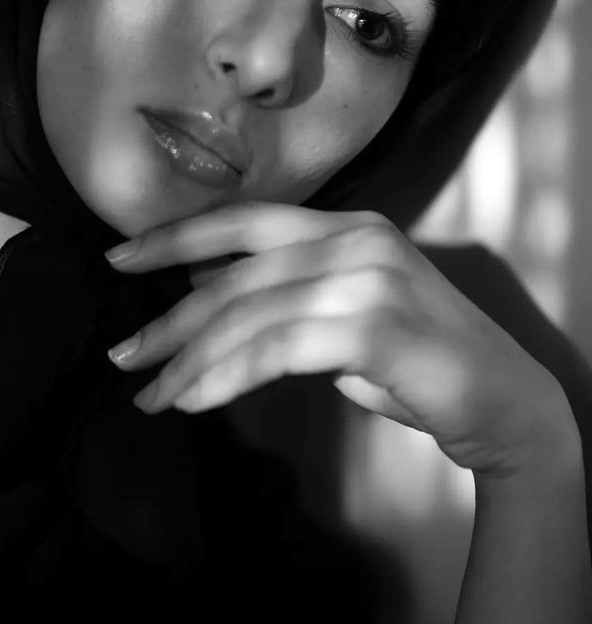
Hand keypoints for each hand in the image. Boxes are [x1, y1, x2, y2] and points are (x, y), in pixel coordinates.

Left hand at [106, 202, 578, 477]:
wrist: (504, 402)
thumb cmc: (418, 361)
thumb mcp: (345, 313)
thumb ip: (286, 297)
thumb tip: (202, 296)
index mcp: (347, 225)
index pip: (244, 221)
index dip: (176, 236)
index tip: (120, 257)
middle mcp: (355, 240)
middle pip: (235, 277)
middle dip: (169, 320)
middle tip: (124, 356)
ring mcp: (367, 279)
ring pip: (247, 316)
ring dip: (189, 361)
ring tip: (153, 395)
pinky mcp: (374, 326)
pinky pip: (275, 350)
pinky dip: (226, 376)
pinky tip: (197, 399)